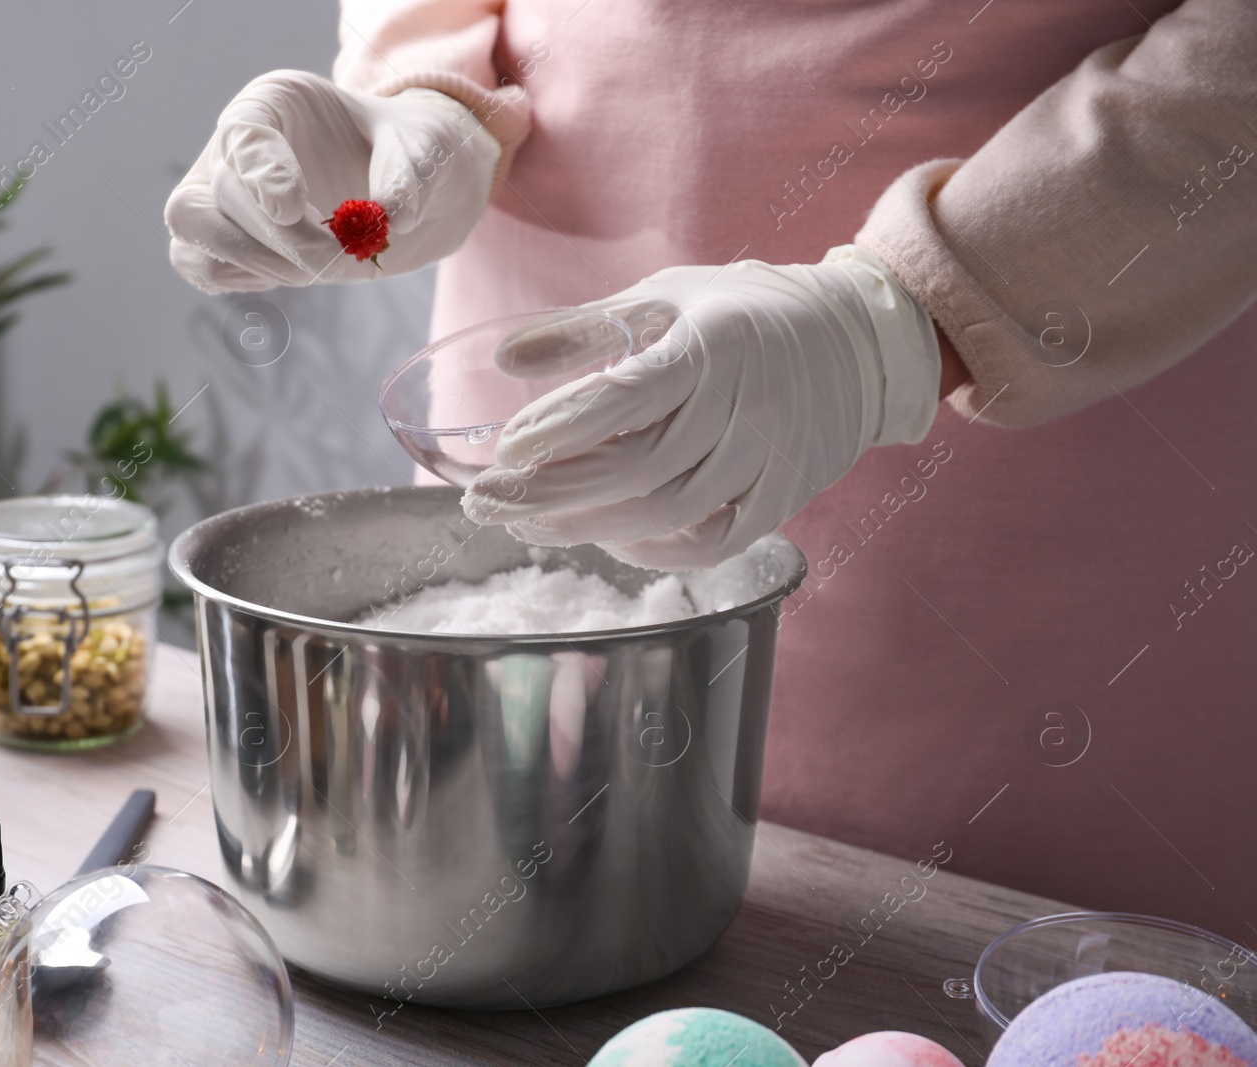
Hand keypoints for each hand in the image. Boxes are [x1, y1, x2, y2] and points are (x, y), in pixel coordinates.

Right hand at [164, 70, 498, 292]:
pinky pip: (202, 266)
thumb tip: (394, 216)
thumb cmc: (408, 153)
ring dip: (258, 261)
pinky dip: (243, 279)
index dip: (261, 174)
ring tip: (323, 263)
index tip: (293, 209)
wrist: (406, 190)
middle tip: (337, 254)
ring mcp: (222, 194)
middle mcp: (237, 145)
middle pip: (218, 192)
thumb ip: (411, 172)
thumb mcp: (427, 147)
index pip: (243, 134)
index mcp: (275, 102)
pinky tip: (295, 272)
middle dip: (278, 236)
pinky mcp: (225, 241)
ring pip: (194, 229)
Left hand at [461, 247, 941, 568]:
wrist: (858, 341)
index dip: (558, 429)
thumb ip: (584, 327)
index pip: (623, 400)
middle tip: (485, 501)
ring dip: (585, 526)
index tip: (503, 448)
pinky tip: (605, 537)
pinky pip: (711, 543)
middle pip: (634, 470)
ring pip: (665, 514)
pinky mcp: (783, 499)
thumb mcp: (664, 297)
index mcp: (711, 347)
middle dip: (548, 492)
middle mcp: (744, 407)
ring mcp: (768, 459)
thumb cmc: (741, 313)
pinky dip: (652, 550)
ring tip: (526, 521)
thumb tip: (503, 359)